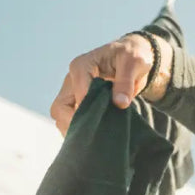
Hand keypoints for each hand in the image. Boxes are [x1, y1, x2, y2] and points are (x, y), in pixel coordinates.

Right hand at [50, 34, 171, 136]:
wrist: (133, 59)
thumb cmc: (132, 56)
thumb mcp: (134, 62)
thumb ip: (126, 82)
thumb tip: (120, 103)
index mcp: (82, 65)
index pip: (77, 90)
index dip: (88, 107)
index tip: (102, 119)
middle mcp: (71, 79)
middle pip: (60, 107)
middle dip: (74, 123)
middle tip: (94, 135)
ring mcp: (72, 92)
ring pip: (61, 117)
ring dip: (75, 129)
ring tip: (94, 139)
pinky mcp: (77, 103)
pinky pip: (69, 120)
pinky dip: (79, 129)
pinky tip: (93, 137)